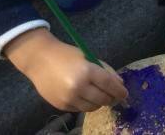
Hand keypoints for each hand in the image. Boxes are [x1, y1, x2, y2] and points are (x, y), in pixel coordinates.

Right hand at [4, 28, 127, 111]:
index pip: (109, 85)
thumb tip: (119, 83)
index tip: (125, 94)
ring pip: (92, 107)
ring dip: (99, 102)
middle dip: (111, 98)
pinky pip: (80, 109)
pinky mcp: (61, 106)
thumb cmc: (66, 55)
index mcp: (87, 71)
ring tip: (99, 95)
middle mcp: (78, 87)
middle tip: (114, 96)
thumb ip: (105, 70)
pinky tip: (85, 96)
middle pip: (103, 99)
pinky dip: (86, 104)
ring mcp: (69, 98)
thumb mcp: (88, 57)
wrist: (39, 60)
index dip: (120, 91)